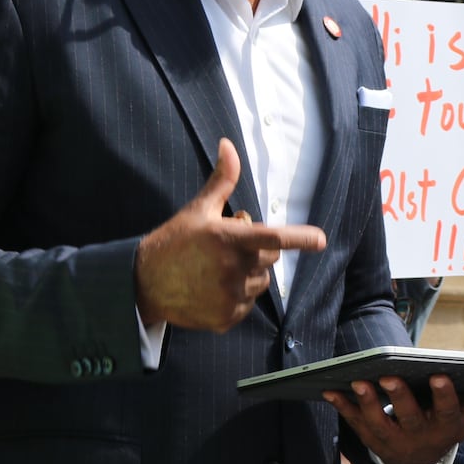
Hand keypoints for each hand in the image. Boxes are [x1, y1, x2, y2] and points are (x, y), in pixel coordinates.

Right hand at [134, 138, 326, 330]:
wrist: (142, 283)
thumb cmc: (175, 241)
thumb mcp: (199, 209)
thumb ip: (222, 180)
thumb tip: (228, 144)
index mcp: (229, 239)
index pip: (273, 238)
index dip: (300, 238)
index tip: (321, 240)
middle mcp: (232, 269)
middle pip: (270, 258)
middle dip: (258, 251)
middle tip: (229, 247)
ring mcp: (229, 297)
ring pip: (259, 283)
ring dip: (248, 275)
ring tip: (217, 269)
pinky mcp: (225, 318)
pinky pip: (246, 305)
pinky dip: (236, 297)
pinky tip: (212, 288)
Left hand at [324, 375, 463, 463]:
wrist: (419, 463)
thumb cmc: (448, 426)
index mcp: (445, 424)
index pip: (447, 409)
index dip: (443, 393)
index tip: (440, 374)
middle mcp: (418, 434)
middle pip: (408, 416)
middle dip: (398, 397)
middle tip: (389, 376)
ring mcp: (391, 438)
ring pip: (377, 421)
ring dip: (366, 402)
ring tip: (358, 380)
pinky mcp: (369, 437)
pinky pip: (353, 422)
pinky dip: (341, 407)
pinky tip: (331, 389)